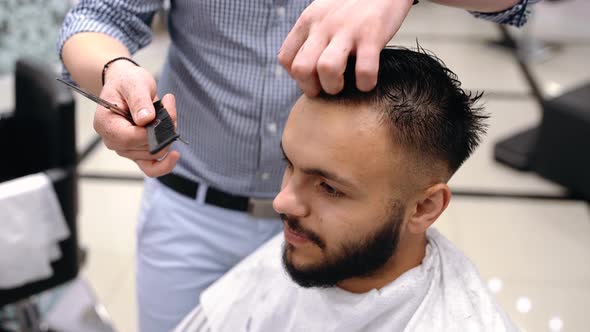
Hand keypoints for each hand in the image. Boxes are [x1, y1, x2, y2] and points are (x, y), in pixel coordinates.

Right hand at [94, 61, 179, 176]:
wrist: (125, 84)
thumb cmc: (127, 82)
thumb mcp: (134, 84)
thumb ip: (140, 101)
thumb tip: (146, 120)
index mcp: (106, 124)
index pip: (131, 138)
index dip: (153, 130)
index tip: (167, 110)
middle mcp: (113, 141)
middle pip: (145, 148)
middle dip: (164, 129)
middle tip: (169, 105)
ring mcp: (125, 149)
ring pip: (153, 155)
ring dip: (167, 136)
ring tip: (168, 112)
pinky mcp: (137, 153)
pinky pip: (150, 168)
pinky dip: (164, 164)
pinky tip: (175, 155)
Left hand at [278, 0, 413, 95]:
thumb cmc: (355, 3)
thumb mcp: (323, 12)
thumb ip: (313, 34)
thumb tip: (306, 66)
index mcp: (308, 21)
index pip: (286, 58)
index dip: (296, 77)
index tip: (312, 79)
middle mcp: (324, 25)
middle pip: (301, 68)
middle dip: (311, 88)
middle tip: (326, 88)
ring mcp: (348, 29)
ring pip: (326, 69)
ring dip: (334, 86)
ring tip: (344, 85)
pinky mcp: (372, 34)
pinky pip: (364, 69)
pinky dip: (365, 83)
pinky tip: (367, 81)